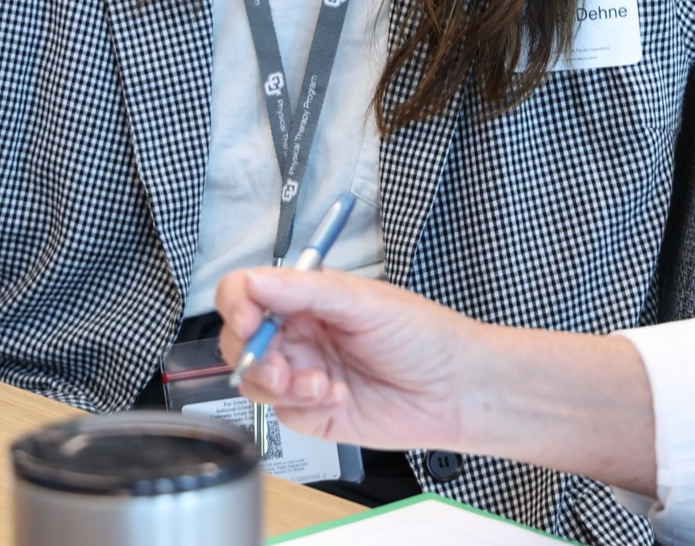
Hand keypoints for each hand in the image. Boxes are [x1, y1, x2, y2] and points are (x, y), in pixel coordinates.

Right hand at [215, 267, 467, 452]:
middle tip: (280, 366)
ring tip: (318, 385)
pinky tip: (336, 397)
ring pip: (254, 381)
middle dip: (253, 355)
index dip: (236, 305)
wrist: (459, 391)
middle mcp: (297, 333)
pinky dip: (304, 406)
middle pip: (239, 341)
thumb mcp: (361, 301)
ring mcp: (303, 373)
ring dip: (277, 384)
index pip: (245, 292)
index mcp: (303, 296)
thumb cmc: (422, 334)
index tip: (247, 321)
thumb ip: (302, 290)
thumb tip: (254, 282)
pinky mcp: (313, 413)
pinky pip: (283, 413)